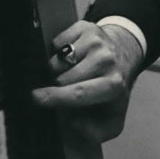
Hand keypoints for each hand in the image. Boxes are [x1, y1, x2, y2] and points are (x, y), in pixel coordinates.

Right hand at [31, 21, 144, 141]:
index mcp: (114, 86)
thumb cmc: (112, 90)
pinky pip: (55, 42)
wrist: (124, 55)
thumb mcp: (112, 119)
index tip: (35, 98)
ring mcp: (96, 40)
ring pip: (56, 60)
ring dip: (57, 69)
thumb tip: (72, 121)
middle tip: (67, 87)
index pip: (78, 93)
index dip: (54, 97)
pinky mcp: (85, 26)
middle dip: (57, 86)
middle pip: (61, 77)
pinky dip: (57, 52)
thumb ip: (94, 132)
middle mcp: (107, 60)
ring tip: (71, 72)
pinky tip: (72, 57)